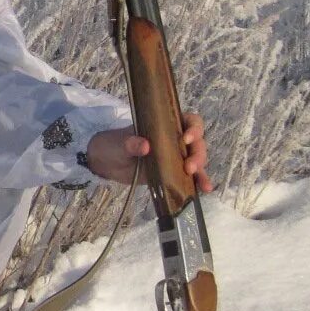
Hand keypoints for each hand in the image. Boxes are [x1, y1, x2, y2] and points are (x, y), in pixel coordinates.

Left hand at [85, 111, 212, 191]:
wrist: (105, 163)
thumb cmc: (114, 144)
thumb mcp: (120, 142)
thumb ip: (131, 143)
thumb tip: (145, 146)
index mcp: (165, 125)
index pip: (189, 121)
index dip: (194, 128)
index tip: (187, 138)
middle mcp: (174, 139)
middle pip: (196, 143)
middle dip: (197, 154)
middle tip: (189, 167)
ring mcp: (175, 157)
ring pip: (196, 159)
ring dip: (201, 170)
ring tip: (201, 183)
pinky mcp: (172, 173)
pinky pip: (189, 176)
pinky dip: (198, 182)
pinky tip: (204, 189)